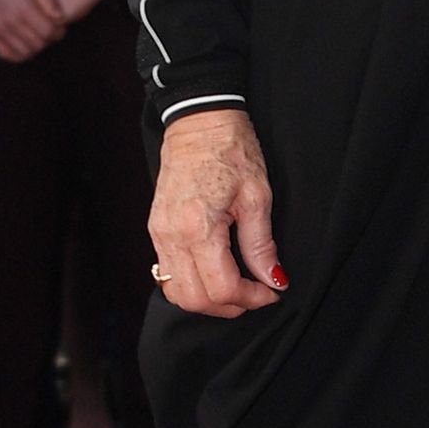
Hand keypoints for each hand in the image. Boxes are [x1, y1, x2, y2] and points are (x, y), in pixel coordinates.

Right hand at [0, 0, 65, 64]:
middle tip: (50, 33)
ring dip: (35, 48)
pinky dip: (18, 55)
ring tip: (37, 38)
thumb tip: (60, 18)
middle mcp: (10, 22)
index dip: (58, 33)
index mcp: (24, 9)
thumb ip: (49, 1)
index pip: (48, 32)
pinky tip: (23, 46)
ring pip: (24, 52)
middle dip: (48, 41)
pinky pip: (6, 54)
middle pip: (37, 44)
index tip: (60, 29)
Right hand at [150, 106, 286, 319]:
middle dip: (230, 306)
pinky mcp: (155, 229)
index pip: (221, 288)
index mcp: (198, 227)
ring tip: (238, 287)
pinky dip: (192, 284)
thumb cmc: (231, 150)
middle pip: (195, 299)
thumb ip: (261, 244)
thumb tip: (273, 280)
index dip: (251, 298)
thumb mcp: (257, 196)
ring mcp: (158, 234)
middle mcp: (171, 236)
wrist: (199, 121)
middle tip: (257, 294)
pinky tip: (216, 272)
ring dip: (208, 300)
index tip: (272, 291)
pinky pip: (168, 274)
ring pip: (176, 292)